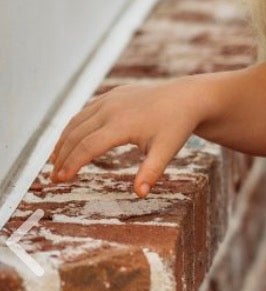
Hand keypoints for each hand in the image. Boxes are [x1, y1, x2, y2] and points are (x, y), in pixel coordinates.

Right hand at [49, 77, 208, 197]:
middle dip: (62, 157)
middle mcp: (110, 109)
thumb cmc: (176, 126)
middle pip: (76, 134)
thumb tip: (139, 194)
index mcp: (121, 124)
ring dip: (63, 142)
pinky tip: (69, 141)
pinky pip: (85, 112)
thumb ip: (151, 172)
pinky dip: (73, 128)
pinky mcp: (111, 96)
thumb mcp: (167, 151)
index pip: (88, 146)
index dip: (73, 163)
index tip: (61, 180)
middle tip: (53, 178)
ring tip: (55, 163)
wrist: (186, 97)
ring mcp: (109, 100)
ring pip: (76, 122)